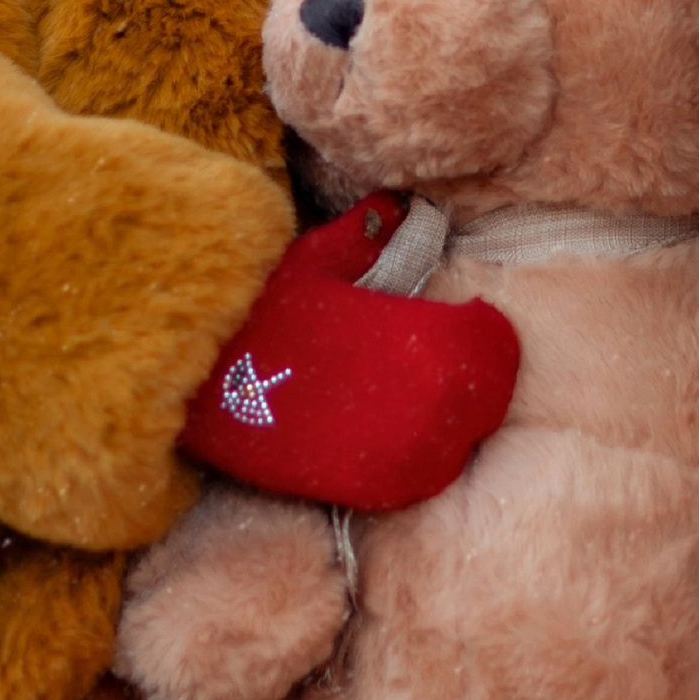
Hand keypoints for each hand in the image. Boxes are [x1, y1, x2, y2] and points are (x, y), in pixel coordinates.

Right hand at [179, 196, 518, 513]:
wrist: (205, 393)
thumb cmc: (260, 319)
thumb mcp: (313, 264)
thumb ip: (362, 236)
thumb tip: (391, 208)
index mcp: (431, 343)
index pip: (493, 344)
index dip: (474, 329)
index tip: (457, 320)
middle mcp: (435, 406)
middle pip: (485, 395)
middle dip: (462, 374)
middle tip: (431, 357)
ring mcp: (410, 455)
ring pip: (458, 439)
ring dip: (442, 417)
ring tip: (405, 394)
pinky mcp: (380, 491)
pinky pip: (423, 475)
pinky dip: (413, 452)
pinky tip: (381, 428)